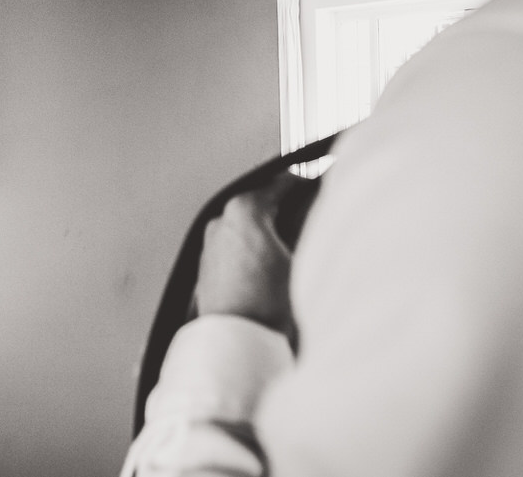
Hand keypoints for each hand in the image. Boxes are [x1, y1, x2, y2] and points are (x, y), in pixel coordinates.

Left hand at [195, 173, 308, 334]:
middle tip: (304, 209)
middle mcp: (221, 223)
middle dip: (282, 207)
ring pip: (244, 228)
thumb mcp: (303, 261)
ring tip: (288, 242)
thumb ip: (308, 229)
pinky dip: (252, 250)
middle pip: (259, 205)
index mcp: (244, 211)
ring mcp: (210, 246)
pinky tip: (268, 266)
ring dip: (265, 231)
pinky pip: (234, 249)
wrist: (236, 342)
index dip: (301, 181)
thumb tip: (317, 217)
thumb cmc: (265, 306)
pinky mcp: (206, 270)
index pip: (280, 184)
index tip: (312, 179)